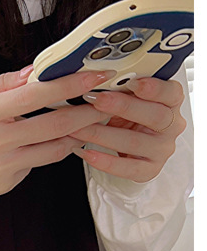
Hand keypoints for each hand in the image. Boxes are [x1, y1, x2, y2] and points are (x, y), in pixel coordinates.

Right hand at [0, 67, 115, 204]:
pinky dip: (43, 152)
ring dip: (75, 135)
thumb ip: (3, 85)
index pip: (38, 95)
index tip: (95, 75)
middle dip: (87, 112)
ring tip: (86, 124)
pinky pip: (35, 164)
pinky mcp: (7, 183)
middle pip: (56, 125)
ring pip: (54, 149)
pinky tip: (41, 144)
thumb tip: (36, 71)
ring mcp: (4, 165)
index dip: (71, 84)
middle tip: (106, 102)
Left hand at [68, 77, 187, 182]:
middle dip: (123, 107)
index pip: (171, 93)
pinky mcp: (149, 170)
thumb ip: (120, 91)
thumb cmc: (126, 120)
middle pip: (154, 116)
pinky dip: (103, 161)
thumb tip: (94, 79)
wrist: (127, 151)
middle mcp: (171, 126)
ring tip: (78, 129)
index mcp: (170, 103)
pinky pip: (126, 168)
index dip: (154, 88)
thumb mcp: (126, 101)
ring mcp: (161, 150)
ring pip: (134, 142)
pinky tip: (86, 153)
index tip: (133, 82)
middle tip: (96, 100)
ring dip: (102, 134)